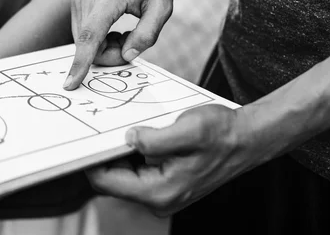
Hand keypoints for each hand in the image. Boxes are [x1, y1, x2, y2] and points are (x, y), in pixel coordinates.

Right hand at [64, 0, 173, 89]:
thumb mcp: (162, 8)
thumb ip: (146, 35)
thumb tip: (127, 56)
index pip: (90, 36)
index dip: (80, 63)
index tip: (70, 83)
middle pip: (88, 46)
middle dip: (109, 55)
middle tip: (132, 42)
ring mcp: (78, 1)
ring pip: (84, 43)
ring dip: (105, 48)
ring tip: (125, 32)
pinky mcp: (77, 4)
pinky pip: (83, 35)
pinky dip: (99, 40)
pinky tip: (115, 29)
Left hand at [86, 104, 257, 216]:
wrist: (248, 140)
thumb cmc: (223, 134)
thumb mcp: (188, 129)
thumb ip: (154, 139)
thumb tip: (127, 139)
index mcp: (160, 191)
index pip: (108, 183)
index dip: (91, 162)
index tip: (82, 142)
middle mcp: (159, 199)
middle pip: (113, 181)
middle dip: (104, 156)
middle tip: (98, 130)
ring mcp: (163, 193)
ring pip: (125, 175)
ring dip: (119, 154)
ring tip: (120, 130)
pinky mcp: (167, 185)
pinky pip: (138, 172)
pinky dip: (132, 155)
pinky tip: (136, 136)